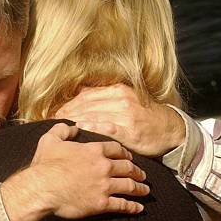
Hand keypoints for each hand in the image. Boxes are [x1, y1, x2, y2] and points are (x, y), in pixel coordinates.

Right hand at [1, 123, 149, 220]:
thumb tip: (73, 127)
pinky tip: (138, 208)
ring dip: (139, 188)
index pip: (117, 149)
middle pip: (128, 167)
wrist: (41, 189)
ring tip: (145, 190)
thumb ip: (62, 130)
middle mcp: (104, 167)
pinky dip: (132, 207)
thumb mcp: (50, 140)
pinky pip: (122, 205)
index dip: (125, 153)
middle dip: (137, 171)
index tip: (129, 156)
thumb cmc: (45, 165)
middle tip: (142, 174)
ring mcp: (104, 186)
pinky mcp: (101, 204)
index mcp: (94, 151)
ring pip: (129, 186)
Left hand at [55, 84, 185, 155]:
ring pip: (94, 114)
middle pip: (86, 104)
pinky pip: (107, 128)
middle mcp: (121, 98)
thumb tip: (79, 96)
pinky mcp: (130, 130)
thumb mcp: (126, 100)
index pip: (85, 95)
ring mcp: (126, 114)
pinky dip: (92, 128)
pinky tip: (81, 129)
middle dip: (66, 112)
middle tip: (50, 121)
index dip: (67, 104)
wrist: (170, 129)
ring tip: (60, 127)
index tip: (54, 112)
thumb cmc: (144, 117)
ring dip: (74, 120)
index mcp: (117, 90)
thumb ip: (104, 98)